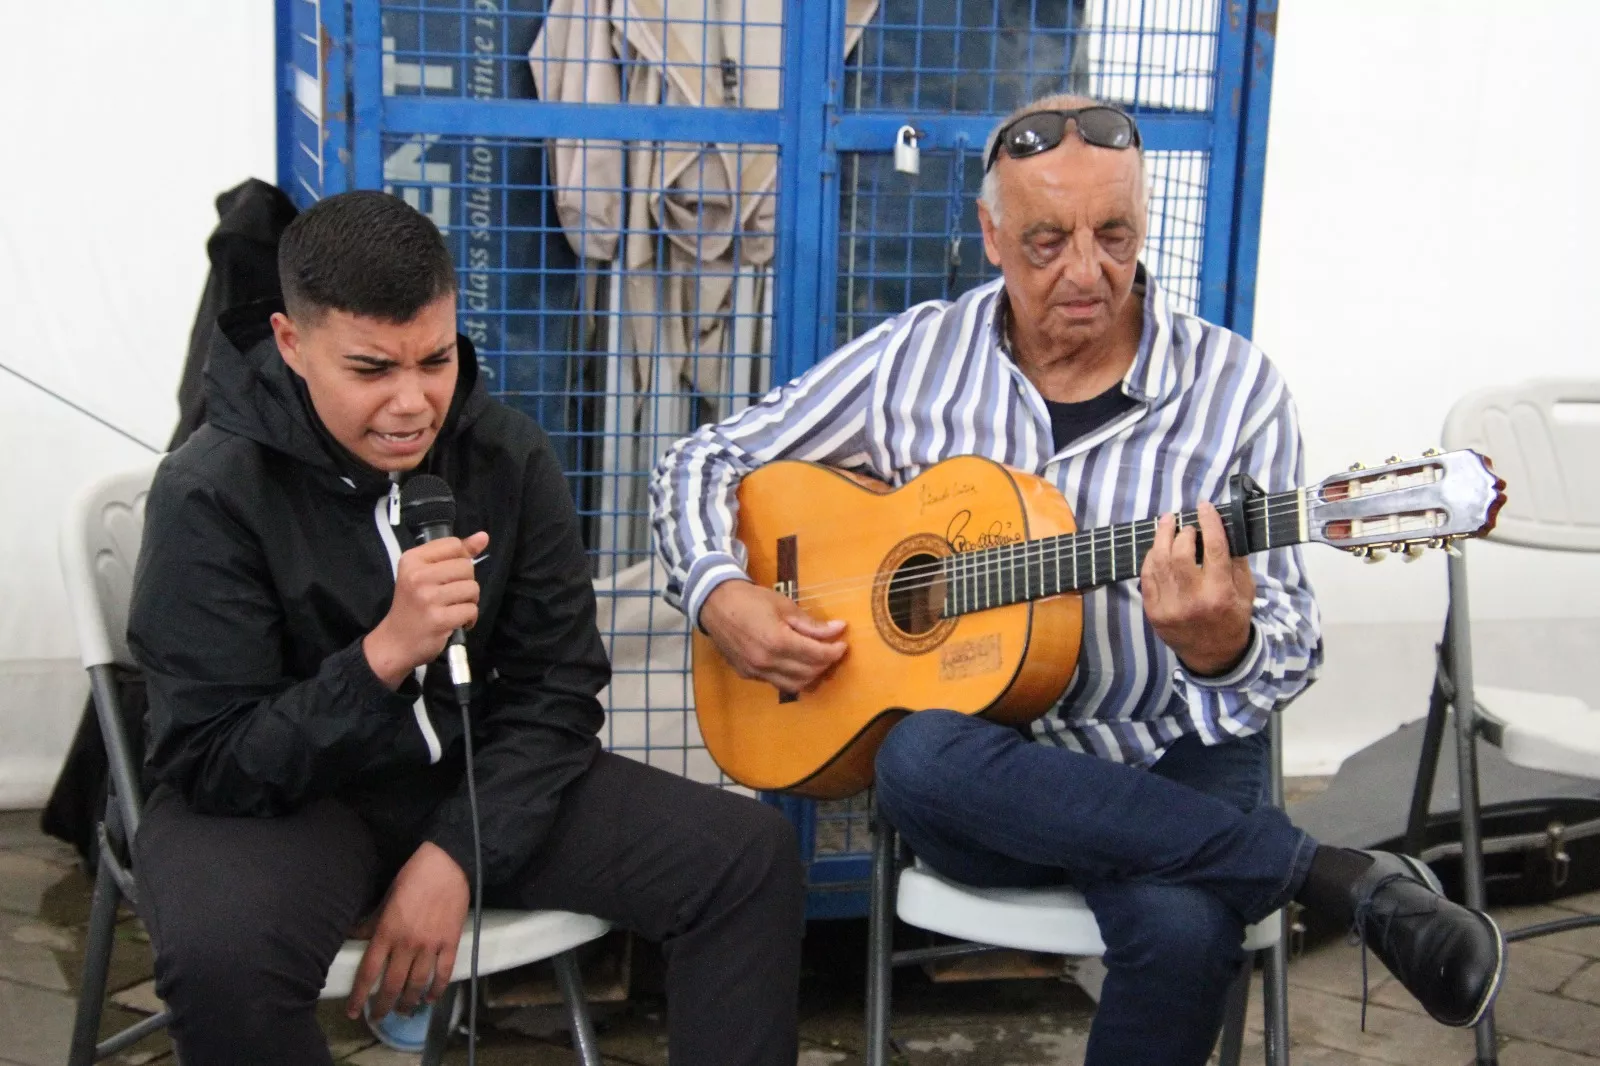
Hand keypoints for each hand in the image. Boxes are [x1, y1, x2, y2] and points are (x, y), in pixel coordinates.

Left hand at [345, 842, 468, 1020]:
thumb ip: (372, 922)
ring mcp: (431, 945)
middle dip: (384, 1006)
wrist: (447, 864)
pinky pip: (444, 973)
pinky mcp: (450, 942)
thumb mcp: (386, 898)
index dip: (360, 996)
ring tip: (404, 1012)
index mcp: (387, 932)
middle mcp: (407, 944)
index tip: (354, 1012)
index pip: (369, 972)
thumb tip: (354, 937)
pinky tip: (430, 998)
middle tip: (379, 1018)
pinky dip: (437, 989)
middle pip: (393, 985)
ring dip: (409, 1002)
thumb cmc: (412, 877)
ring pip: (418, 984)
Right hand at [364, 531, 489, 688]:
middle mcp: (418, 576)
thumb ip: (456, 554)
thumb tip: (483, 536)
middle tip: (451, 596)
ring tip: (453, 608)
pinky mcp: (438, 619)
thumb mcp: (425, 573)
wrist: (395, 641)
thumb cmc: (412, 604)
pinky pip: (471, 610)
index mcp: (412, 559)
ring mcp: (428, 598)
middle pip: (466, 567)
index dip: (459, 560)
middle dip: (466, 582)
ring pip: (472, 588)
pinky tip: (455, 621)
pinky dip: (469, 618)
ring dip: (469, 601)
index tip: (448, 575)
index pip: (453, 544)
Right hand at [700, 580, 846, 692]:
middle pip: (809, 674)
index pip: (817, 655)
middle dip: (825, 664)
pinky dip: (792, 677)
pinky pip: (777, 683)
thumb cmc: (751, 599)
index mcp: (778, 641)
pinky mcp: (747, 674)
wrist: (714, 604)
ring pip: (794, 685)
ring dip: (811, 676)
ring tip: (817, 660)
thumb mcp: (784, 606)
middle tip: (831, 650)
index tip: (842, 644)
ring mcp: (756, 671)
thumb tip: (838, 629)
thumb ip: (812, 624)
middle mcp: (767, 662)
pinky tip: (796, 663)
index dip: (834, 651)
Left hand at [1140, 502, 1255, 675]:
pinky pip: (1146, 577)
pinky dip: (1151, 558)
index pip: (1213, 549)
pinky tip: (1157, 548)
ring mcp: (1169, 608)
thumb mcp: (1246, 591)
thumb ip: (1235, 561)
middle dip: (1182, 532)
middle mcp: (1192, 601)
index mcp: (1220, 594)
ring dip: (1161, 538)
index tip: (1204, 507)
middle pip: (1179, 554)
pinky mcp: (1153, 613)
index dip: (1208, 523)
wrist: (1214, 656)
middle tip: (1186, 524)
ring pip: (1158, 562)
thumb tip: (1222, 528)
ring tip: (1167, 523)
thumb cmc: (1232, 618)